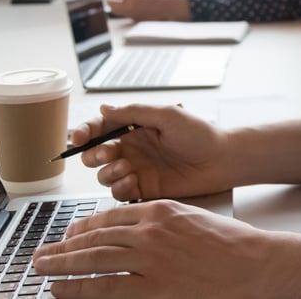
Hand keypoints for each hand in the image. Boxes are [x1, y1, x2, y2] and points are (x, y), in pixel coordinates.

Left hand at [33, 200, 300, 297]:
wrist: (256, 264)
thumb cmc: (233, 245)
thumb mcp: (195, 219)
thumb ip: (163, 223)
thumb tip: (135, 235)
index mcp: (161, 211)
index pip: (110, 217)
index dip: (83, 227)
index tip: (69, 234)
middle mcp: (150, 232)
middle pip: (95, 238)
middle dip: (63, 246)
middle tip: (42, 254)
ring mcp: (150, 260)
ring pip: (93, 260)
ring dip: (62, 266)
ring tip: (42, 270)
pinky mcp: (154, 288)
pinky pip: (105, 287)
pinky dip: (79, 289)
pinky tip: (63, 289)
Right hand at [70, 103, 232, 200]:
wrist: (221, 159)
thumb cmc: (199, 134)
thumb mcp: (166, 115)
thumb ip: (133, 112)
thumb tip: (104, 108)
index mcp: (134, 128)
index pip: (99, 129)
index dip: (84, 132)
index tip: (78, 137)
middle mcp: (131, 149)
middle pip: (94, 155)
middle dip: (93, 155)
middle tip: (109, 153)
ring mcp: (136, 169)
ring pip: (103, 175)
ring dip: (107, 173)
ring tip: (127, 169)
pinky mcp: (143, 189)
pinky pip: (118, 192)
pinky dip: (119, 188)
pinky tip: (134, 181)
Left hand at [106, 0, 189, 20]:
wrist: (166, 9)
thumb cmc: (156, 0)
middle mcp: (131, 7)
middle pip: (113, 5)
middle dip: (109, 2)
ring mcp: (132, 15)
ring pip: (118, 12)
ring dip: (114, 8)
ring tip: (112, 5)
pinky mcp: (135, 20)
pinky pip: (125, 17)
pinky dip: (123, 13)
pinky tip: (123, 11)